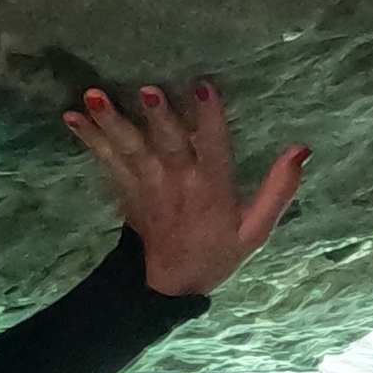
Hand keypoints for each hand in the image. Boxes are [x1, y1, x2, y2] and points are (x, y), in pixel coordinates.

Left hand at [63, 81, 309, 298]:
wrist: (169, 286)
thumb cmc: (217, 251)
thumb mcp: (255, 230)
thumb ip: (278, 190)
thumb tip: (301, 149)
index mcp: (213, 188)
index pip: (215, 147)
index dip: (212, 118)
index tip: (206, 86)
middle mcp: (178, 184)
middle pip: (168, 145)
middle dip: (159, 118)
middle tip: (147, 89)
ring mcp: (147, 188)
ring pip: (129, 150)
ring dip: (111, 122)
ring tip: (92, 97)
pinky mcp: (125, 192)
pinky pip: (105, 161)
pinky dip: (88, 139)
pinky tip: (71, 116)